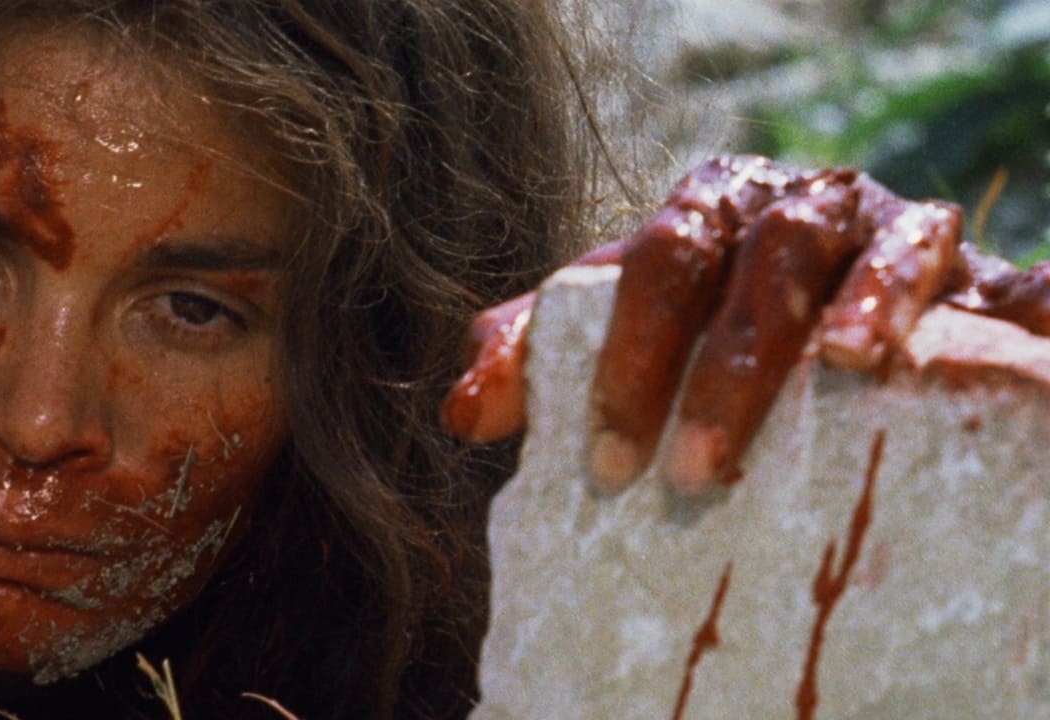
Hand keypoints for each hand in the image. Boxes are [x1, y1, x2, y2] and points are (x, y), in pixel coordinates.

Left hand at [442, 155, 974, 494]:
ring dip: (778, 338)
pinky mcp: (922, 241)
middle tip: (684, 476)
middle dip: (695, 369)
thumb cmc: (724, 319)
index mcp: (693, 213)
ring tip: (759, 423)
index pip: (641, 266)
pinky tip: (867, 357)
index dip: (620, 358)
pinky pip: (913, 252)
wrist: (859, 294)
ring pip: (802, 251)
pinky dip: (887, 295)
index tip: (605, 463)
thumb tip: (460, 411)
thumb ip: (544, 356)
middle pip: (716, 259)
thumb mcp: (636, 329)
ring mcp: (844, 212)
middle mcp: (762, 200)